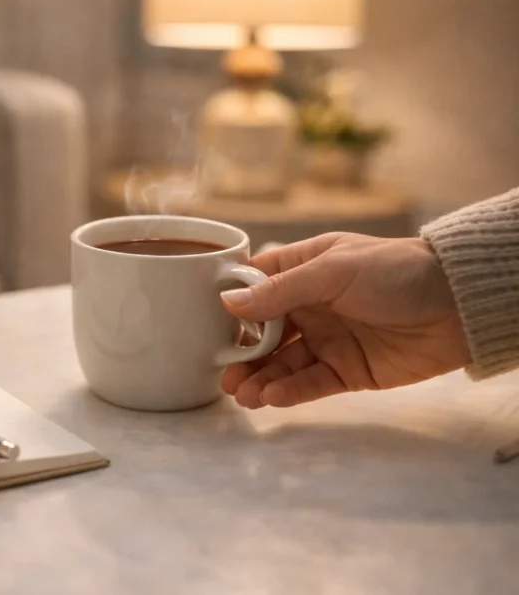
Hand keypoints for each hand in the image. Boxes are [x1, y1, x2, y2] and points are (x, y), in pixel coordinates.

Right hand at [220, 233, 470, 408]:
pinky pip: (311, 383)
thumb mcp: (332, 271)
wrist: (459, 305)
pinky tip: (271, 396)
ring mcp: (329, 340)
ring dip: (260, 378)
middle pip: (263, 333)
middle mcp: (311, 306)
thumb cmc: (396, 271)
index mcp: (305, 270)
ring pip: (283, 363)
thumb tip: (227, 302)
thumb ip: (279, 291)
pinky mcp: (348, 371)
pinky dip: (290, 391)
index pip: (257, 287)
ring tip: (242, 394)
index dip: (232, 305)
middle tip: (223, 374)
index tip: (207, 324)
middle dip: (241, 354)